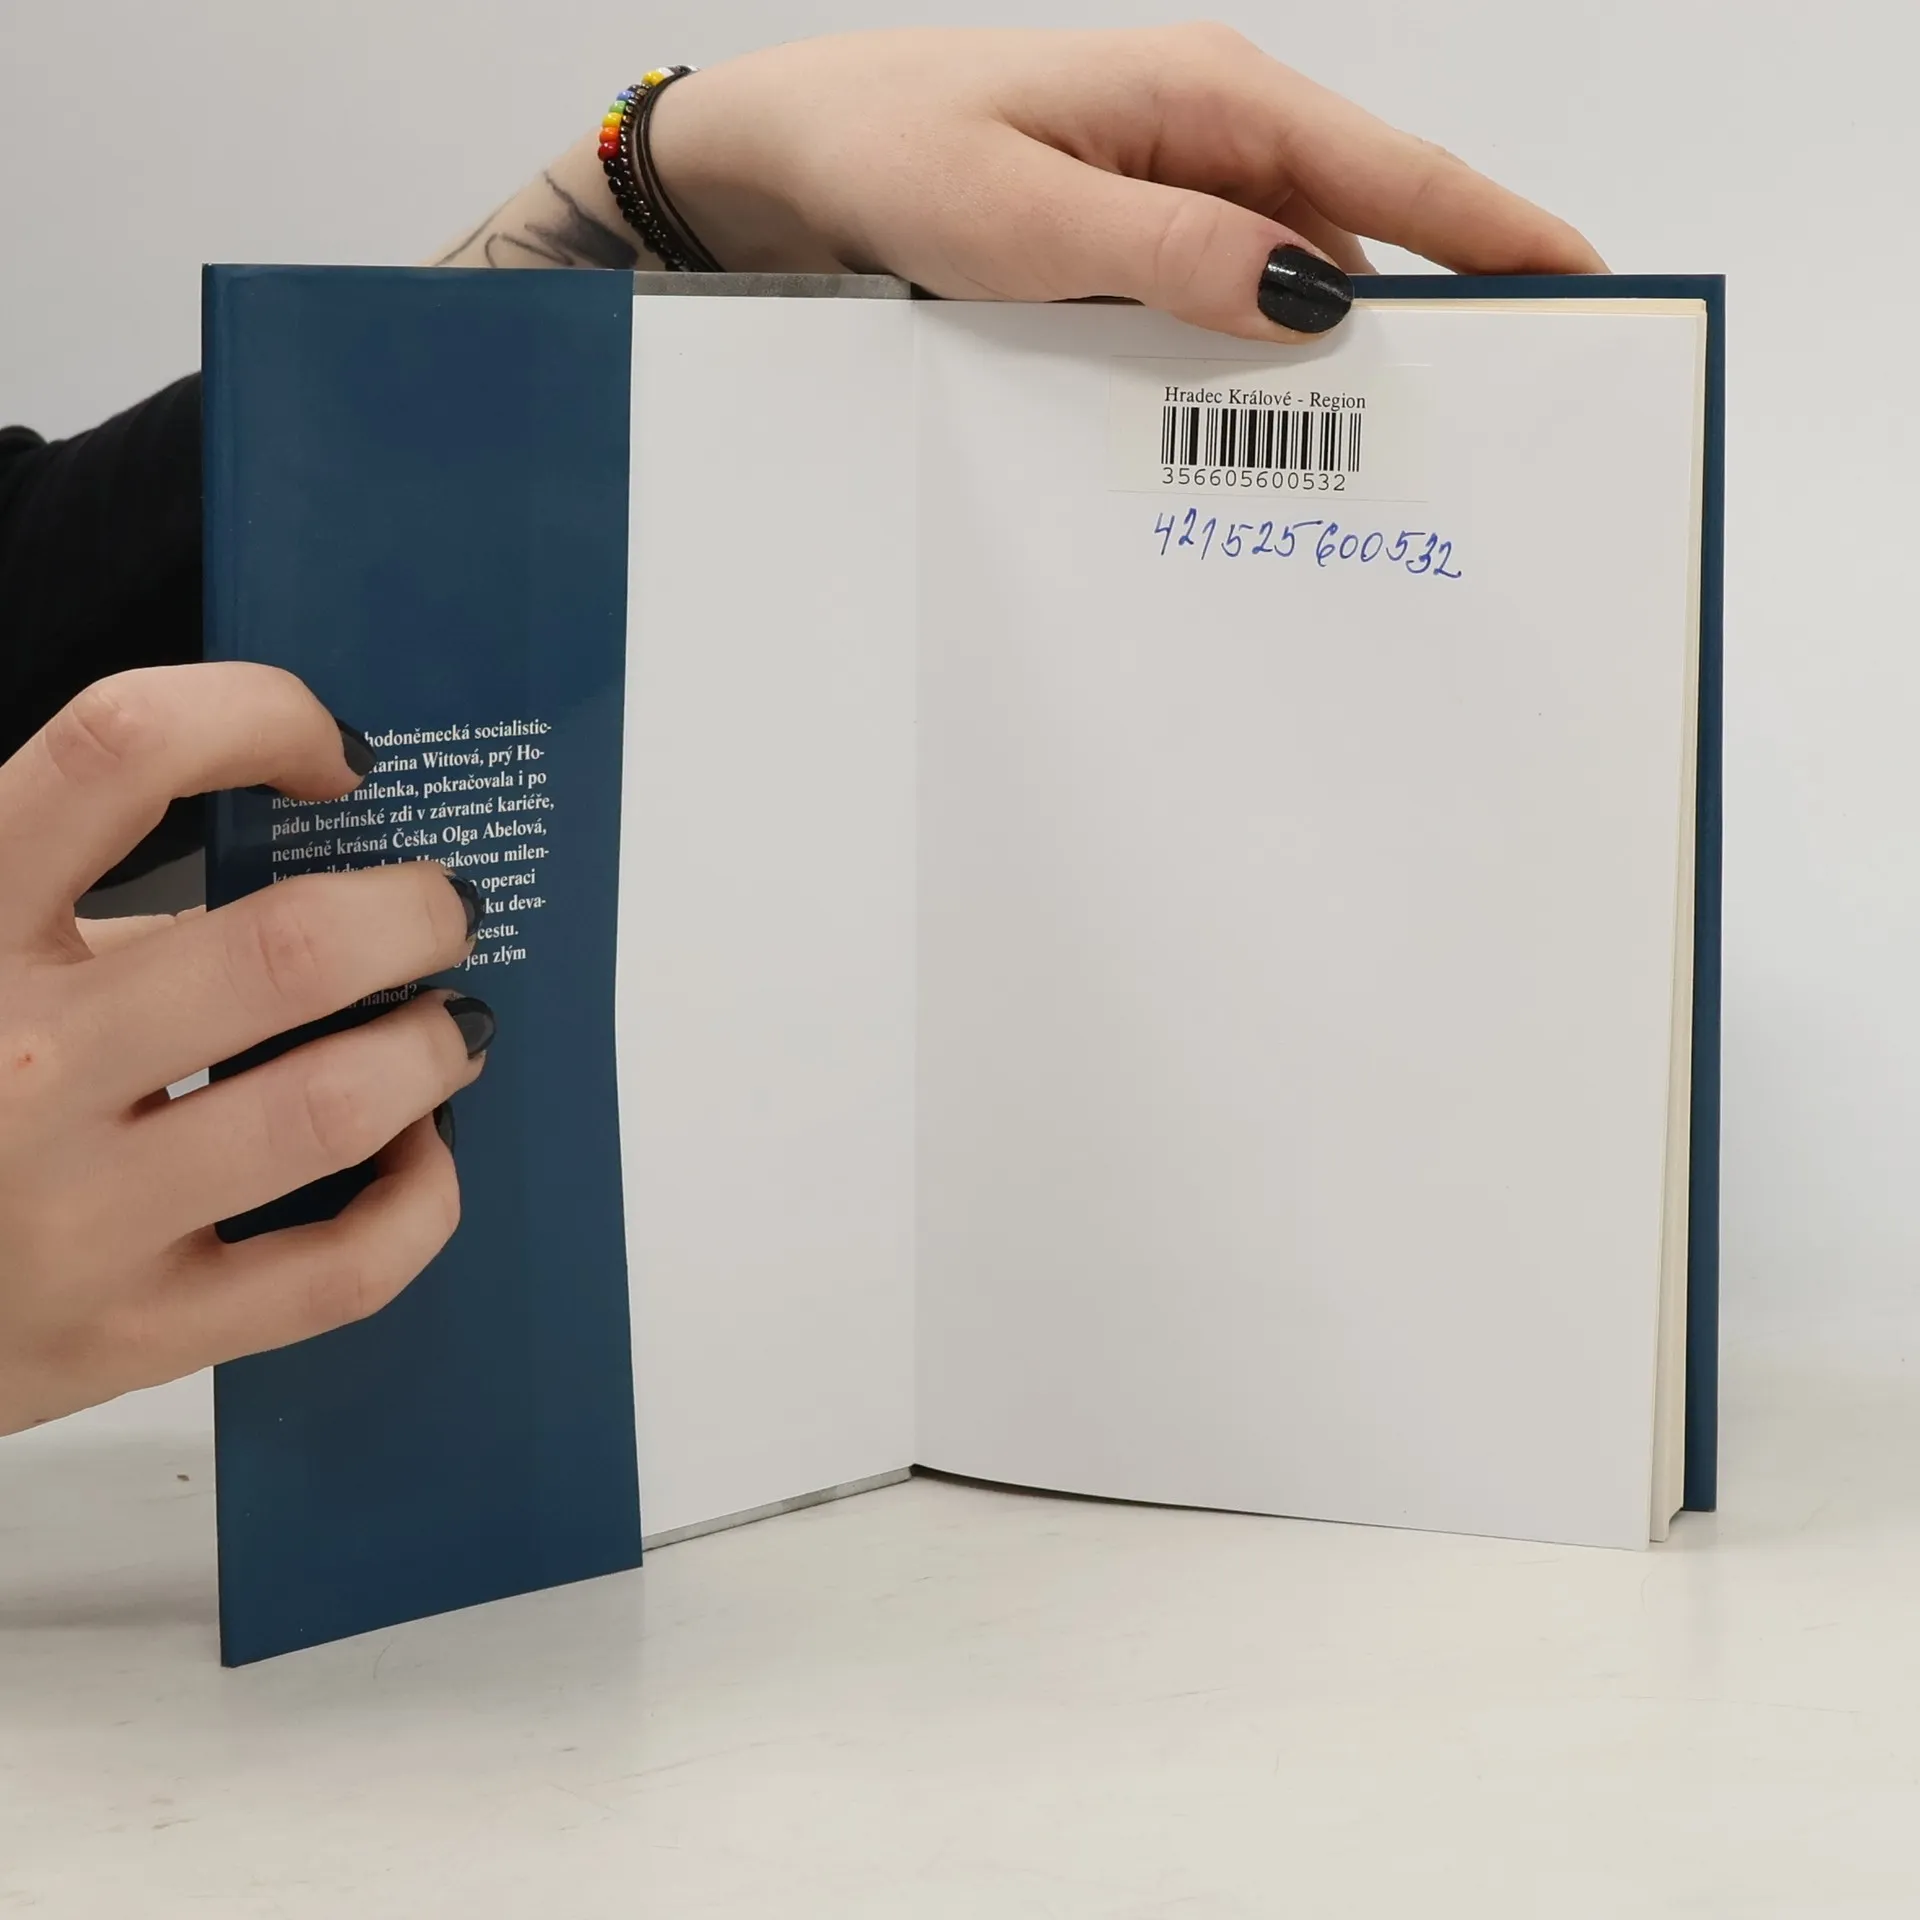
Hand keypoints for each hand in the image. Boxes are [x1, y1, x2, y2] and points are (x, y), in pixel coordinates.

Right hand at [0, 665, 492, 1433]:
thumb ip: (88, 915)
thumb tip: (318, 875)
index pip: (120, 750)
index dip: (261, 716)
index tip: (337, 755)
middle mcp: (13, 1063)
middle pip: (289, 947)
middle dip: (414, 913)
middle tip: (443, 912)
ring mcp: (72, 1216)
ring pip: (335, 1104)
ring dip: (432, 1050)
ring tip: (449, 1030)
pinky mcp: (127, 1336)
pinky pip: (340, 1270)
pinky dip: (422, 1198)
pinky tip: (420, 1152)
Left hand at [650, 24, 1603, 337]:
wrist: (782, 158)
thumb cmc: (886, 156)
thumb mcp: (1025, 218)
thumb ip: (1170, 253)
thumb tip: (1311, 296)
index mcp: (1207, 96)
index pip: (1392, 169)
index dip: (1498, 232)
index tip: (1586, 289)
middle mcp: (1209, 130)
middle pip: (1364, 226)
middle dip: (1432, 313)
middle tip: (1488, 417)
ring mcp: (1172, 181)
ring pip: (1291, 272)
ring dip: (1328, 352)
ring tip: (1377, 450)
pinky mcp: (1132, 230)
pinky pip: (1222, 291)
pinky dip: (1247, 353)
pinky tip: (1253, 421)